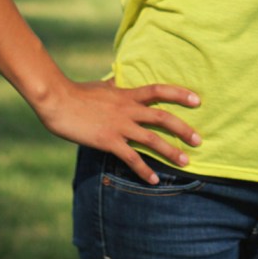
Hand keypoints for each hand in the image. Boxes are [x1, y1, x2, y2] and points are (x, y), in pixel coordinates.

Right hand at [36, 77, 201, 183]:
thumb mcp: (101, 85)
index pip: (159, 90)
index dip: (180, 94)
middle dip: (183, 129)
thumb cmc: (78, 93)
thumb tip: (117, 78)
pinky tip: (153, 180)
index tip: (198, 100)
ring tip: (186, 162)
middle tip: (199, 140)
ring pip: (152, 139)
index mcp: (127, 94)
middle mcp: (128, 109)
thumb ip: (113, 85)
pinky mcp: (108, 141)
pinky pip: (131, 158)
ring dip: (171, 151)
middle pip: (162, 117)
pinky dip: (144, 170)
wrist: (58, 101)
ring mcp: (119, 126)